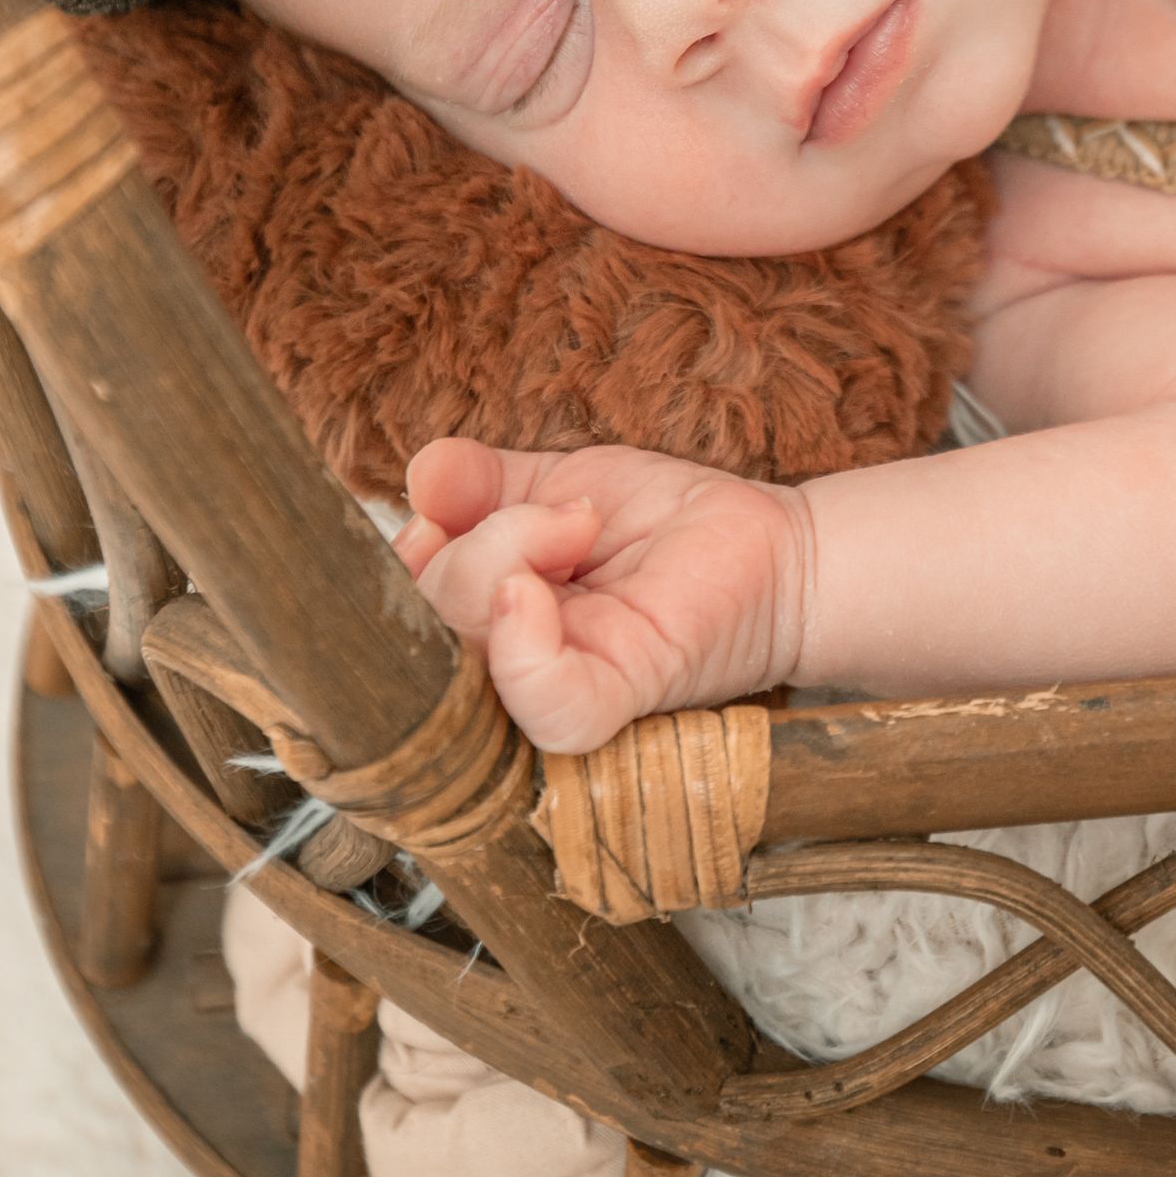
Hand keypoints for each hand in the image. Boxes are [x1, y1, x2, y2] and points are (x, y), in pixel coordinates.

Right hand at [393, 437, 810, 751]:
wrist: (777, 551)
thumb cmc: (668, 527)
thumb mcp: (556, 484)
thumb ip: (480, 483)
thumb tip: (418, 474)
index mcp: (485, 622)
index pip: (398, 603)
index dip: (409, 548)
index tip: (453, 501)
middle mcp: (508, 669)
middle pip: (425, 615)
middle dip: (480, 537)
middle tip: (569, 511)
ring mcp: (558, 688)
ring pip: (469, 641)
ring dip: (511, 551)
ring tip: (583, 523)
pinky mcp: (616, 698)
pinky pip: (544, 702)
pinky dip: (521, 648)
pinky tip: (529, 593)